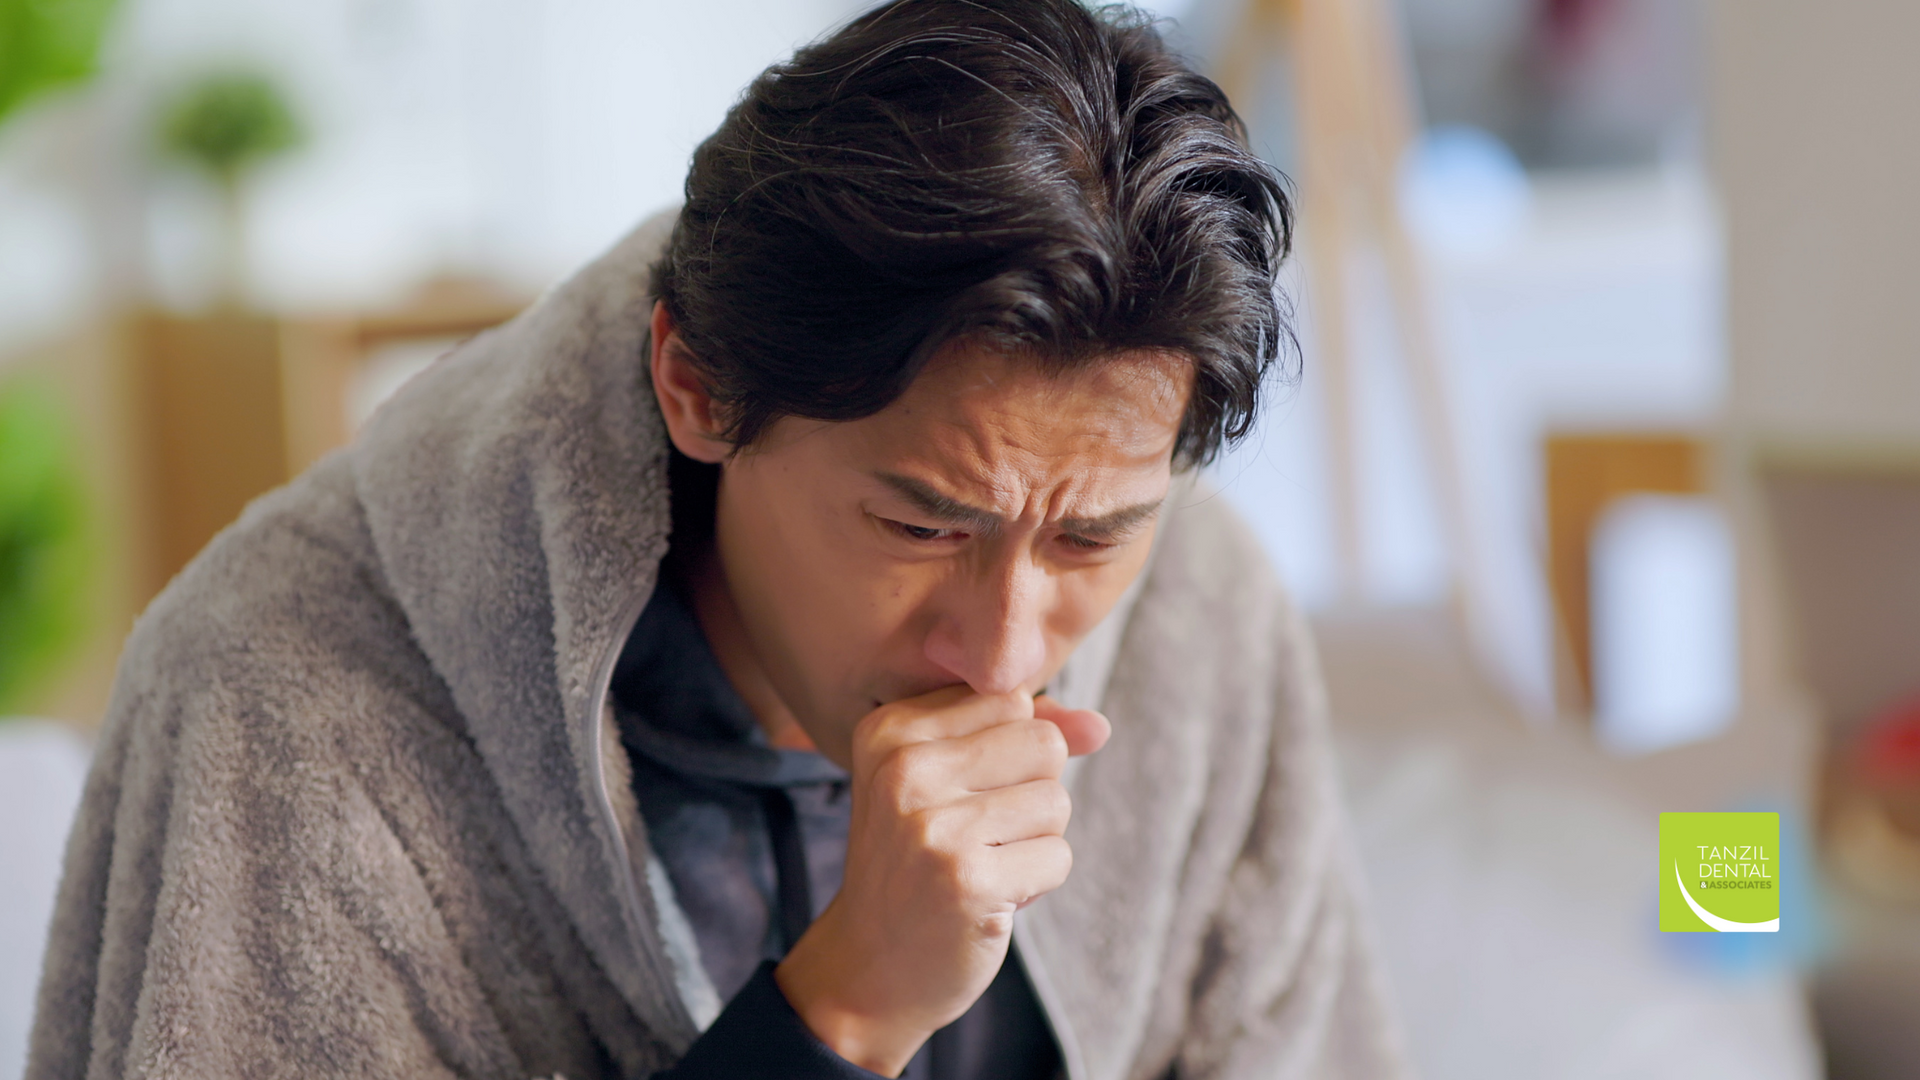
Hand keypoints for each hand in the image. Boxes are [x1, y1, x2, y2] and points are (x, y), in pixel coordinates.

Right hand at [774, 687, 1108, 1075]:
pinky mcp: (966, 878)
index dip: (1010, 755)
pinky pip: (1058, 856)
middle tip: (977, 837)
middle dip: (1032, 795)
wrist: (867, 970)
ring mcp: (932, 823)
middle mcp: (903, 766)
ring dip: (1035, 843)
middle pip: (1043, 742)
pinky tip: (986, 899)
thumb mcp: (948, 784)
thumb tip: (1100, 724)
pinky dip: (1036, 884)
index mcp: (889, 728)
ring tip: (979, 867)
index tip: (961, 799)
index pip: (1012, 700)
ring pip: (1056, 801)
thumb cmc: (918, 867)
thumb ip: (1018, 739)